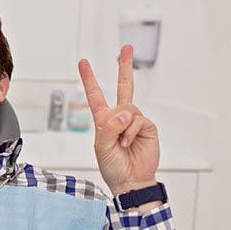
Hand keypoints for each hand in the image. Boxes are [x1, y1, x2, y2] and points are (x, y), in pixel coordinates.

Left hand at [78, 45, 159, 195]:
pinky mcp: (147, 127)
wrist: (131, 182)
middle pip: (123, 87)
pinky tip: (128, 142)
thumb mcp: (102, 146)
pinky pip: (137, 120)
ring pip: (128, 107)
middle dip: (125, 66)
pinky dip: (131, 132)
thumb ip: (110, 127)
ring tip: (121, 143)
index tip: (83, 62)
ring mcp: (134, 121)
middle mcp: (119, 117)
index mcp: (104, 120)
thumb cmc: (113, 167)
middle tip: (127, 47)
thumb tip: (125, 112)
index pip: (95, 94)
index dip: (89, 78)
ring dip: (122, 126)